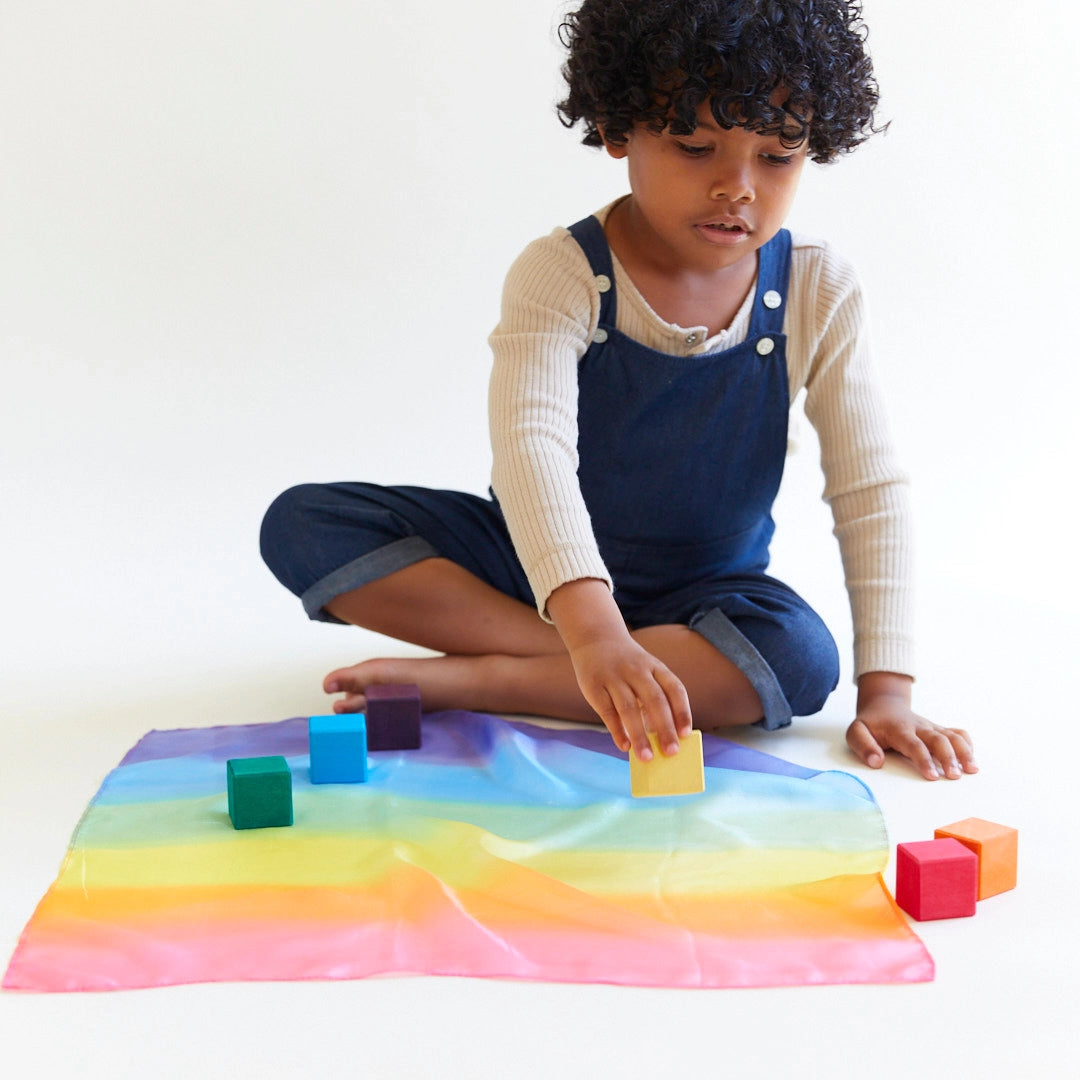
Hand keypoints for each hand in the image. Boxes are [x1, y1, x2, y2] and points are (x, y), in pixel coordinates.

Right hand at [567, 635, 691, 760]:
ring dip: (639, 735)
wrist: (595, 637)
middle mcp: (636, 671)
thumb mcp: (646, 670)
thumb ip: (654, 698)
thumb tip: (662, 737)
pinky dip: (617, 730)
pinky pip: (607, 712)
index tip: (686, 734)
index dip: (682, 712)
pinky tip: (624, 746)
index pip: (674, 689)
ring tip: (646, 757)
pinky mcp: (594, 686)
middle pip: (655, 701)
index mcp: (655, 667)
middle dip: (665, 728)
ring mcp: (614, 677)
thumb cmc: (627, 663)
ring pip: (630, 709)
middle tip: (671, 752)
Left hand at [846, 672, 976, 780]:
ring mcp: (931, 727)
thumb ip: (863, 746)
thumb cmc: (871, 723)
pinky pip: (958, 733)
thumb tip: (876, 762)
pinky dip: (968, 744)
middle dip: (949, 757)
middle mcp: (919, 727)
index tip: (932, 776)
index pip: (914, 744)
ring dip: (964, 752)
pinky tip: (972, 759)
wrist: (884, 704)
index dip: (924, 759)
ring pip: (952, 736)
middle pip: (939, 739)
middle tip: (954, 776)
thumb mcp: (856, 732)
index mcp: (899, 729)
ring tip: (972, 770)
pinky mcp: (939, 729)